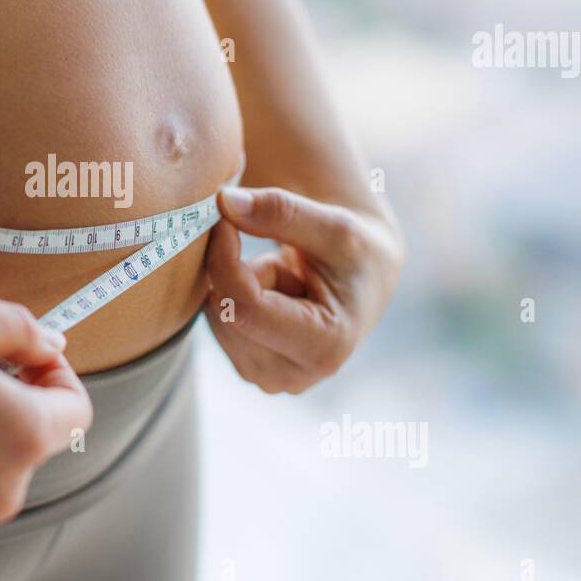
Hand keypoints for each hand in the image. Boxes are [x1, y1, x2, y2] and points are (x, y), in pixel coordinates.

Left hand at [205, 186, 403, 393]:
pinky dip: (234, 297)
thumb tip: (224, 201)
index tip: (224, 218)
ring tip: (286, 278)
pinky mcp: (250, 368)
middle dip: (237, 270)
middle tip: (276, 253)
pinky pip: (216, 322)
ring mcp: (269, 378)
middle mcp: (293, 376)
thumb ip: (281, 211)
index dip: (224, 258)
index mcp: (323, 347)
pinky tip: (272, 294)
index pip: (244, 306)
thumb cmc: (357, 251)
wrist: (364, 277)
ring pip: (216, 317)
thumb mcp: (333, 224)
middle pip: (225, 312)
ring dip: (240, 284)